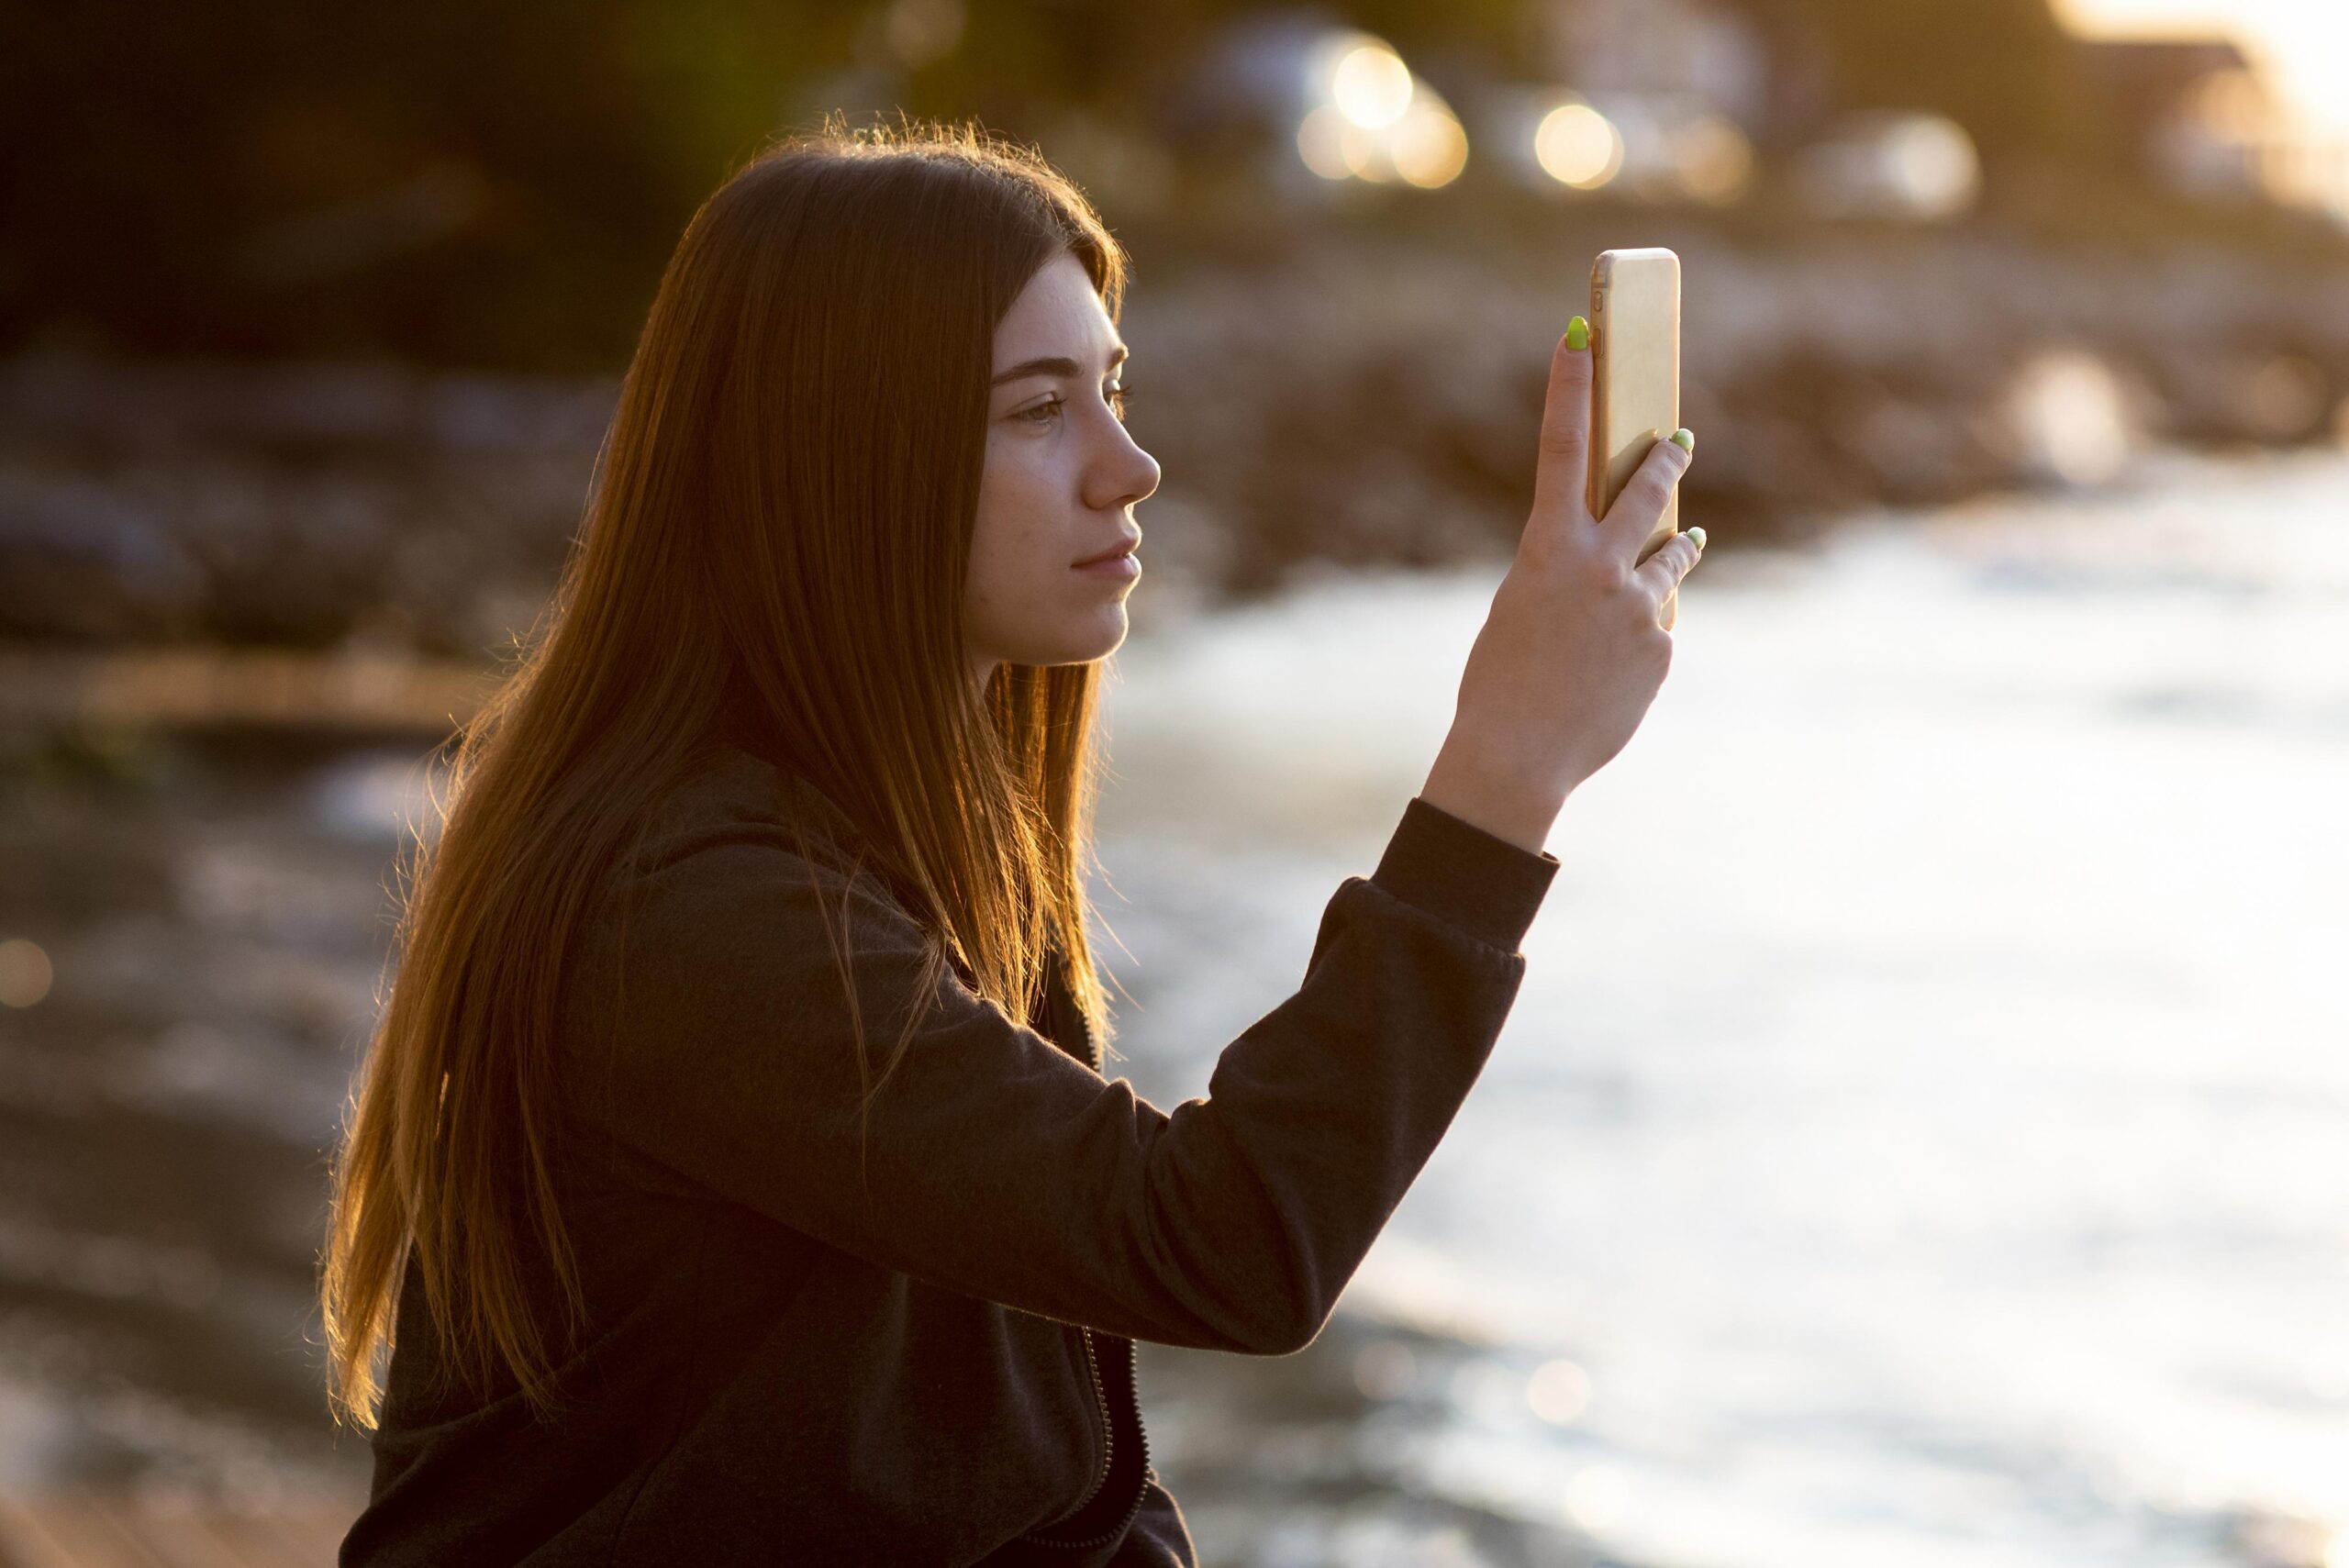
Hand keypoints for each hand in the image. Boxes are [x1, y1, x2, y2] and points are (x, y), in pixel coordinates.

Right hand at [1431, 322, 1702, 819]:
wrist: (1520, 755)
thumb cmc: (1501, 682)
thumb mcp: (1521, 607)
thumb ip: (1567, 572)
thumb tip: (1623, 564)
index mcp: (1547, 549)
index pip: (1561, 447)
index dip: (1570, 385)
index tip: (1580, 333)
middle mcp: (1600, 566)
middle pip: (1646, 489)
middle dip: (1664, 459)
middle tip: (1680, 439)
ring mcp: (1638, 606)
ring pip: (1671, 556)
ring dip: (1673, 546)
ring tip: (1683, 539)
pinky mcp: (1661, 646)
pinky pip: (1659, 619)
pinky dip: (1643, 631)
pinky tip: (1615, 664)